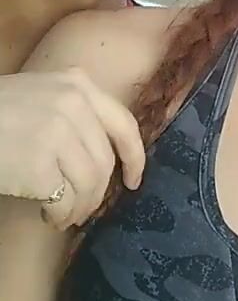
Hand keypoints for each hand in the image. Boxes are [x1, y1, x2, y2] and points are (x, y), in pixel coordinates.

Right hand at [0, 68, 143, 228]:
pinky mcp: (41, 164)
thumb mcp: (40, 94)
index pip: (123, 124)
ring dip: (79, 209)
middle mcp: (74, 103)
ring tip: (63, 215)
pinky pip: (66, 201)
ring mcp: (58, 132)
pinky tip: (46, 215)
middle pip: (105, 162)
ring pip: (90, 185)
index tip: (134, 180)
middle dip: (98, 193)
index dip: (134, 157)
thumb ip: (74, 111)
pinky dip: (60, 216)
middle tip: (83, 210)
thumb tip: (105, 158)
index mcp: (77, 84)